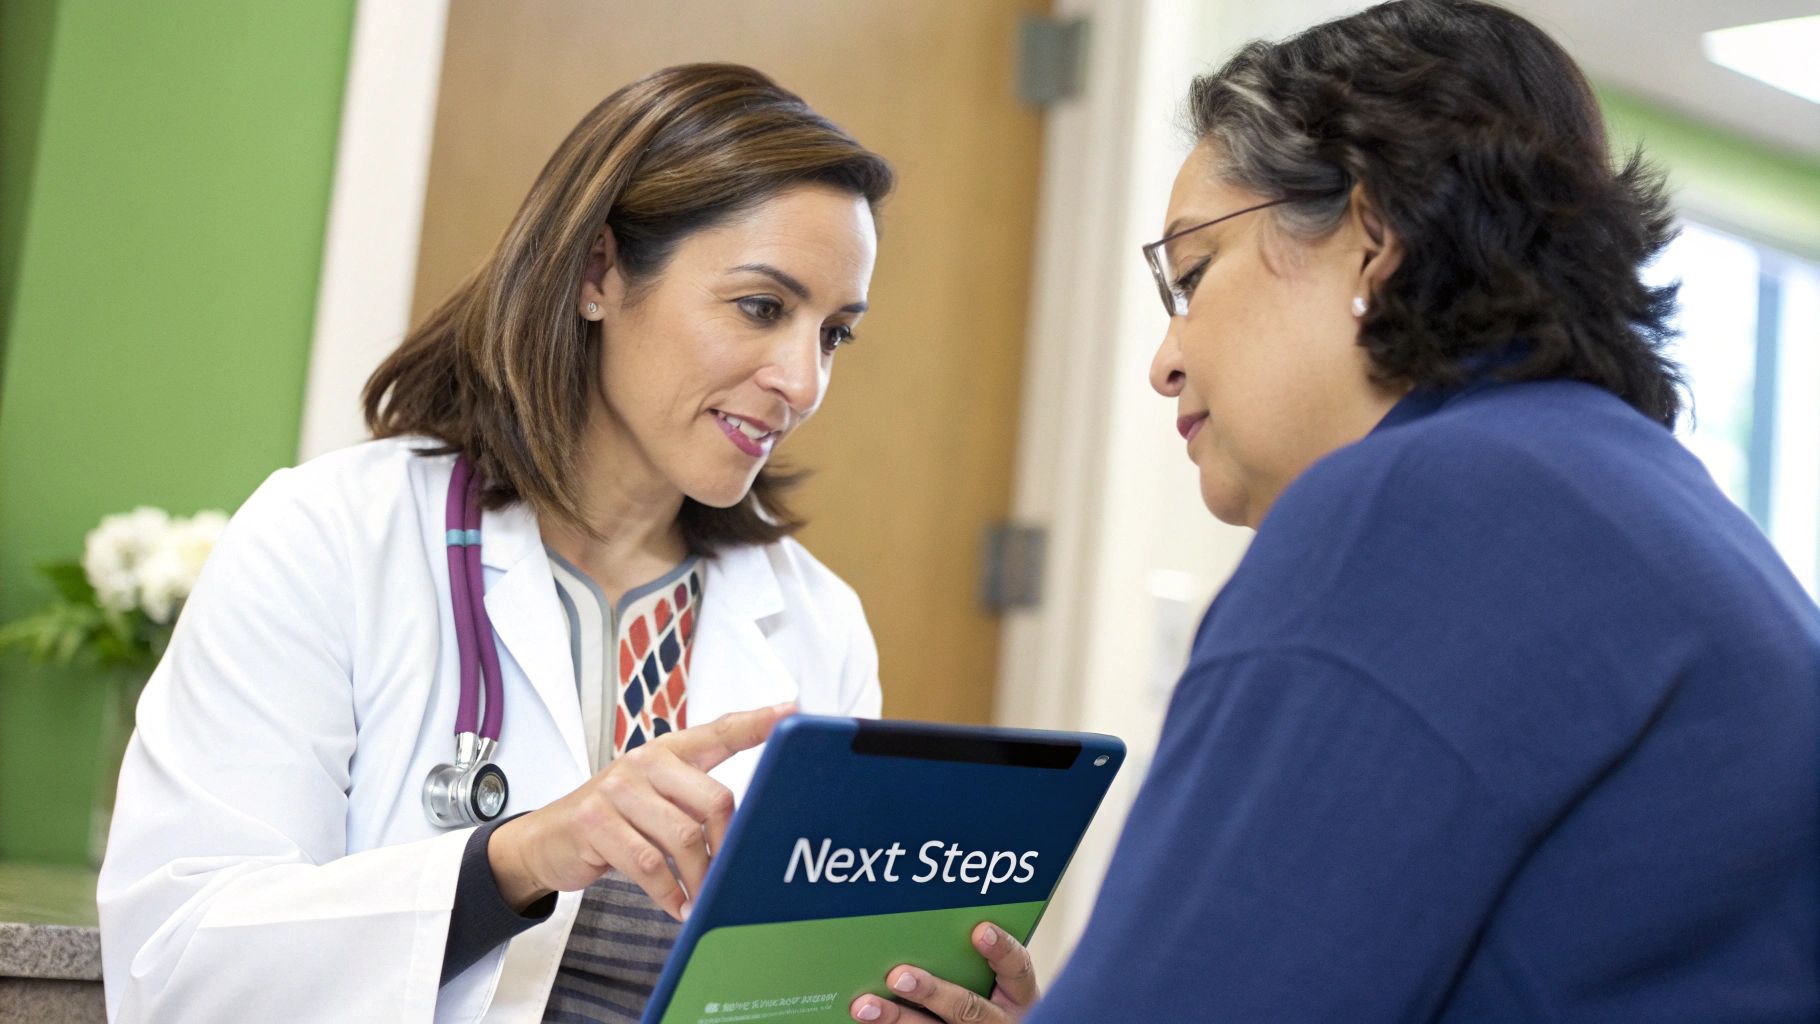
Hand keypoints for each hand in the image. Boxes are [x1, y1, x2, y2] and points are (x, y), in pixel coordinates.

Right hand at [487, 702, 793, 918]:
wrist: (547, 839)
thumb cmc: (615, 820)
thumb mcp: (655, 797)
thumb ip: (695, 801)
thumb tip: (749, 827)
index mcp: (667, 751)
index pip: (719, 732)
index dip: (756, 722)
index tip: (790, 713)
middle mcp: (644, 762)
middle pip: (713, 800)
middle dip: (728, 844)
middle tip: (731, 873)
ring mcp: (616, 790)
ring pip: (682, 837)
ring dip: (699, 877)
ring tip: (703, 897)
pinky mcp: (594, 823)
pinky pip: (647, 864)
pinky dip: (668, 892)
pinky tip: (677, 904)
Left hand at [850, 922, 1039, 1023]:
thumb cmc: (990, 996)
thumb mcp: (997, 981)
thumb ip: (972, 957)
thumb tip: (921, 921)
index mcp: (1018, 996)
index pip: (1017, 970)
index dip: (1001, 950)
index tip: (979, 930)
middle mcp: (1000, 1021)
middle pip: (968, 1008)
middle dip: (931, 992)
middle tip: (898, 976)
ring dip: (897, 1019)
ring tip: (865, 1006)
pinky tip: (866, 1021)